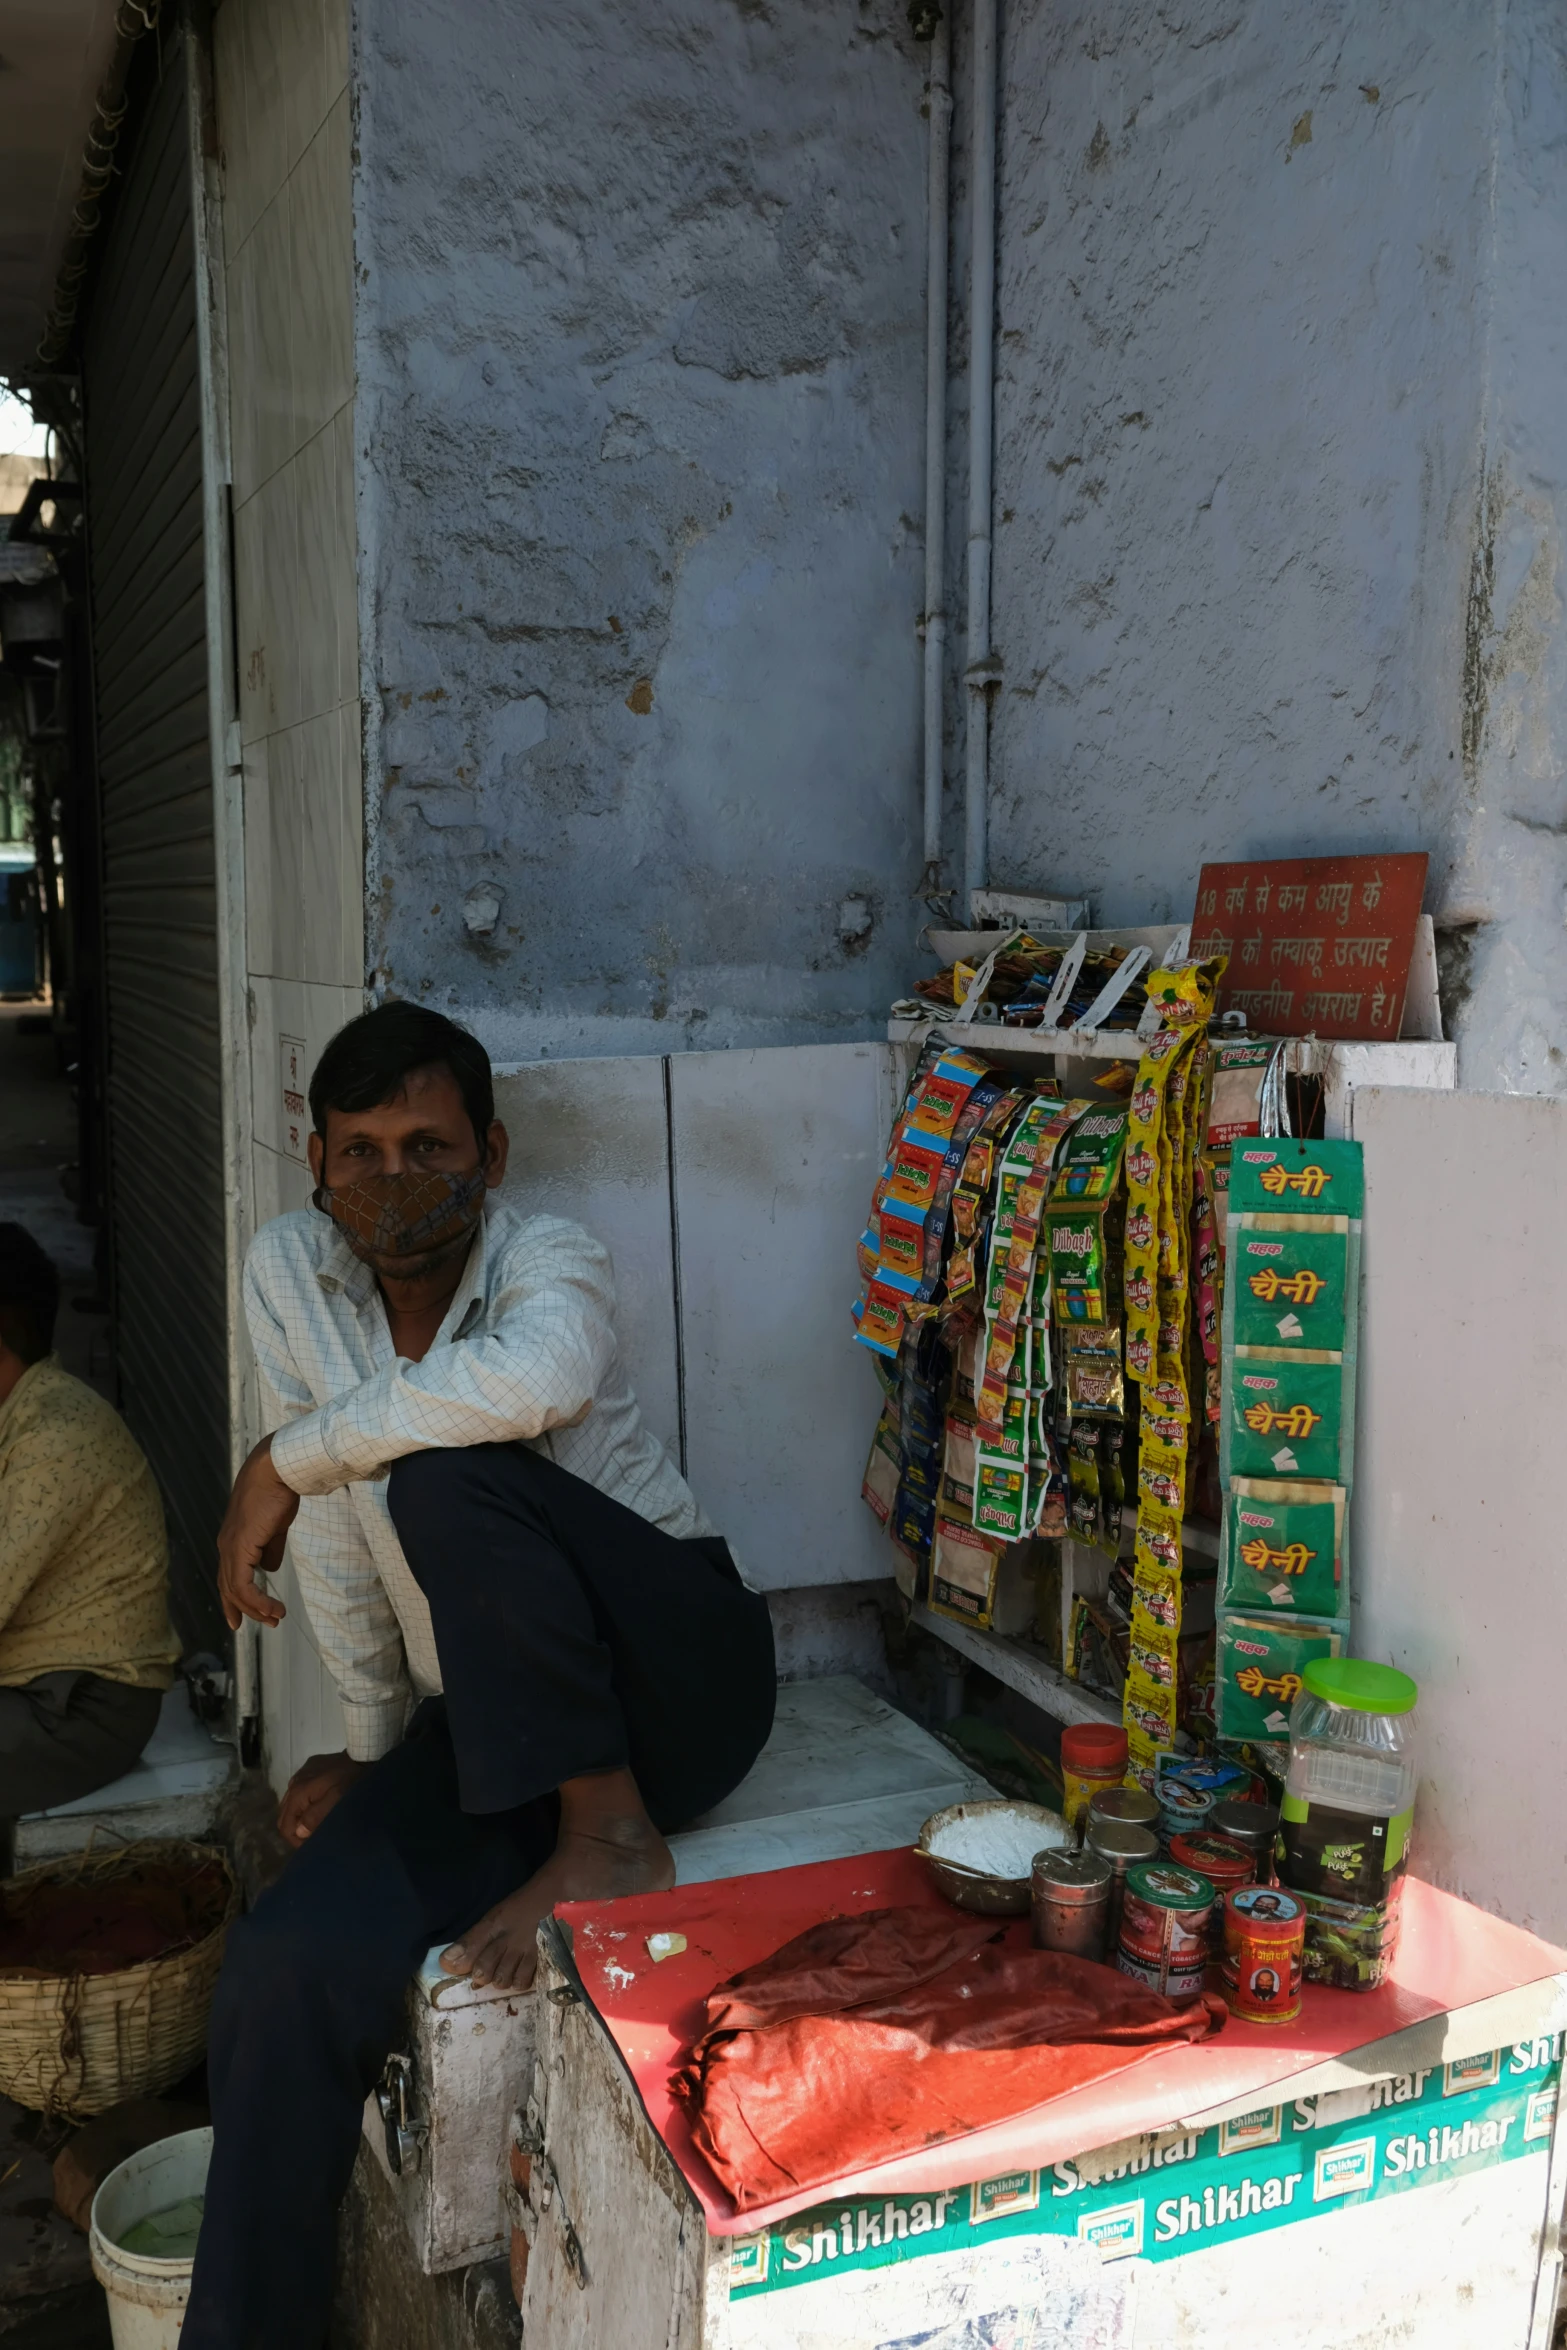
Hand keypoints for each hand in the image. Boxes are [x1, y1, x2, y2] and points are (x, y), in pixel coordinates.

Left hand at [217, 1438, 299, 1630]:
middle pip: (228, 1588)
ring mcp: (230, 1548)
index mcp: (233, 1540)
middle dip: (246, 1610)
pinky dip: (258, 1601)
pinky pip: (244, 1585)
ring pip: (236, 1591)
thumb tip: (269, 1568)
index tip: (244, 1617)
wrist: (276, 1471)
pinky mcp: (240, 1548)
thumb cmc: (277, 1491)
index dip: (235, 1599)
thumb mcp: (274, 1526)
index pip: (228, 1576)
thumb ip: (270, 1548)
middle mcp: (226, 1546)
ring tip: (277, 1617)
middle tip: (269, 1622)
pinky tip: (273, 1607)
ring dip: (257, 1608)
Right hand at [277, 1750, 367, 1845]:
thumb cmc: (350, 1780)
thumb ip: (316, 1816)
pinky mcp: (308, 1768)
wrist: (362, 1753)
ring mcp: (300, 1774)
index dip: (295, 1840)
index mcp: (297, 1793)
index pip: (285, 1825)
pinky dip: (303, 1803)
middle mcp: (293, 1783)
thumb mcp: (337, 1800)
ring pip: (289, 1804)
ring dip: (298, 1816)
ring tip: (314, 1823)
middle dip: (295, 1829)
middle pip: (284, 1815)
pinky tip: (316, 1805)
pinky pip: (298, 1791)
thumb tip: (299, 1832)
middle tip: (311, 1837)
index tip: (310, 1845)